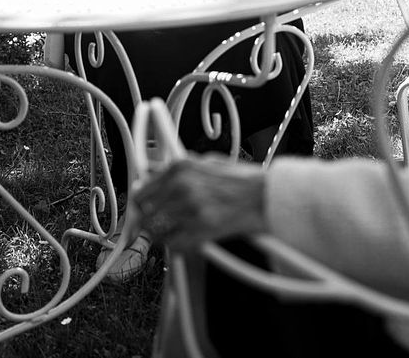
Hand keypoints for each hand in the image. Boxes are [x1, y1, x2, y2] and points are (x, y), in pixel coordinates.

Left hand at [131, 154, 266, 251]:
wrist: (267, 195)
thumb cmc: (244, 180)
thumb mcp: (210, 162)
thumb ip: (183, 170)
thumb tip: (159, 176)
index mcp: (180, 167)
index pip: (142, 191)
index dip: (142, 205)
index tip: (143, 211)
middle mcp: (181, 186)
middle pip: (145, 214)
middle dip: (149, 222)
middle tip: (158, 226)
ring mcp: (190, 209)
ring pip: (156, 232)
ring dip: (162, 235)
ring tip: (174, 234)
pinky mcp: (201, 230)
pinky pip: (174, 245)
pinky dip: (178, 246)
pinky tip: (187, 240)